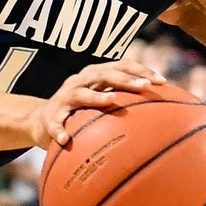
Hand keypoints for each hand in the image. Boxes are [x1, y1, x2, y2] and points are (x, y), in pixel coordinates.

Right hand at [30, 59, 157, 149]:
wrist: (42, 120)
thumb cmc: (81, 112)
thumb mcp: (101, 104)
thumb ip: (125, 104)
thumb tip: (163, 116)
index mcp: (95, 76)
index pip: (121, 66)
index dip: (141, 71)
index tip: (162, 82)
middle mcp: (80, 82)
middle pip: (103, 75)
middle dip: (125, 80)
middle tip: (144, 88)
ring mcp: (64, 98)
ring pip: (80, 94)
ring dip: (96, 97)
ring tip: (111, 101)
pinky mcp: (49, 116)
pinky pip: (54, 123)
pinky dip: (59, 130)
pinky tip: (66, 140)